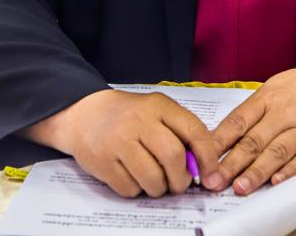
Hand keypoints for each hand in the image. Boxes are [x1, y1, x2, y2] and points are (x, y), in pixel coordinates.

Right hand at [51, 89, 220, 198]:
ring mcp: (119, 141)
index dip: (208, 157)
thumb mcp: (157, 112)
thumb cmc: (128, 116)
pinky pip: (130, 189)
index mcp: (158, 106)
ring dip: (160, 189)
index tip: (211, 174)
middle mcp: (139, 121)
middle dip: (182, 179)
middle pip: (173, 157)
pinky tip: (133, 177)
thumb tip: (204, 167)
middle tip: (180, 183)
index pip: (194, 131)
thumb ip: (181, 133)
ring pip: (152, 179)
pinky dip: (137, 190)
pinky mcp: (103, 161)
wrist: (85, 113)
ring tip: (156, 181)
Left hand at [208, 68, 295, 195]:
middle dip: (232, 163)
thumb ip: (251, 113)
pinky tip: (275, 181)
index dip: (219, 142)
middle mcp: (285, 113)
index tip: (203, 159)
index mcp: (268, 97)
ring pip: (277, 152)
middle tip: (215, 181)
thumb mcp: (273, 89)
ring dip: (257, 171)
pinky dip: (289, 171)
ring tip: (240, 186)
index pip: (238, 121)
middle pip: (254, 140)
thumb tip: (221, 138)